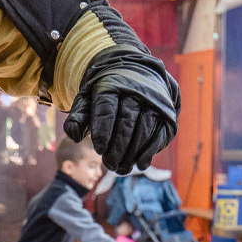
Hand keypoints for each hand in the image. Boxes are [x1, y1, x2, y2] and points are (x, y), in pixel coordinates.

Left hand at [64, 65, 178, 173]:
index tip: (99, 149)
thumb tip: (74, 135)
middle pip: (127, 122)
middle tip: (109, 163)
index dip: (103, 131)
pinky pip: (160, 134)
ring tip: (121, 168)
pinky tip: (140, 164)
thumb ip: (78, 116)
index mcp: (112, 86)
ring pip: (144, 129)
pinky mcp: (166, 115)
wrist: (137, 73)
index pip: (107, 109)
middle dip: (117, 147)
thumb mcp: (88, 99)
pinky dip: (150, 151)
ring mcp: (154, 103)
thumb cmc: (107, 93)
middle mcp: (136, 92)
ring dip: (133, 152)